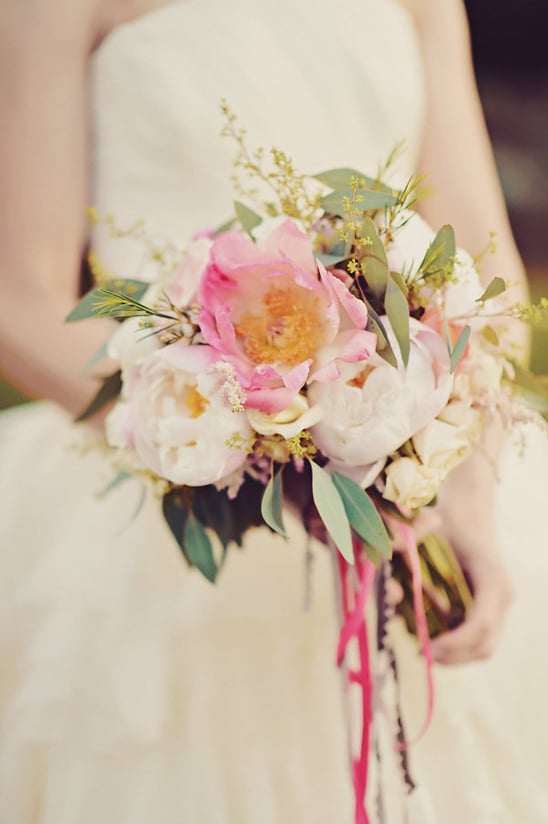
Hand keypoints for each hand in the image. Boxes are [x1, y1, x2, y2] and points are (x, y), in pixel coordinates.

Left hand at [426, 430, 513, 665]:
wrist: (468, 509)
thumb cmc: (449, 515)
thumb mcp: (428, 522)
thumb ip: (409, 536)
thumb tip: (386, 549)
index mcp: (491, 577)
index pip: (480, 624)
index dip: (454, 643)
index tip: (427, 647)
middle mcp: (500, 594)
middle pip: (484, 645)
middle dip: (452, 656)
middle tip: (421, 653)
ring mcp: (497, 603)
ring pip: (483, 647)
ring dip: (454, 655)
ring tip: (425, 647)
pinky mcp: (489, 607)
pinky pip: (477, 638)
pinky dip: (456, 644)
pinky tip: (431, 635)